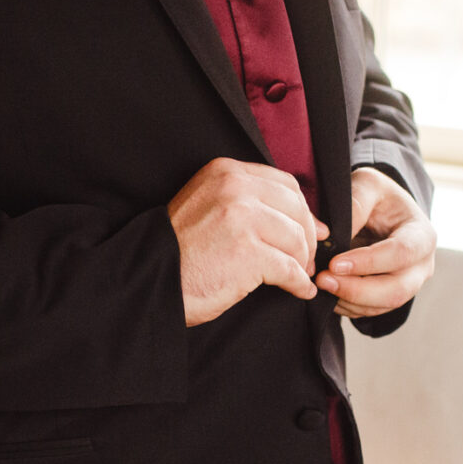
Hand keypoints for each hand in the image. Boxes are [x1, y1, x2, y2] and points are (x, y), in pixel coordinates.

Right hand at [168, 158, 329, 326]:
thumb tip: (308, 219)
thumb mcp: (208, 206)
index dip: (303, 211)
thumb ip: (247, 201)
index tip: (312, 231)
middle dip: (308, 238)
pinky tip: (299, 291)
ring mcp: (241, 218)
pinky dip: (299, 284)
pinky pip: (290, 268)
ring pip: (297, 239)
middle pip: (296, 210)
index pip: (284, 184)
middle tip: (307, 260)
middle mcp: (234, 188)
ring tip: (300, 277)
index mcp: (225, 172)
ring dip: (303, 263)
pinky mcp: (248, 252)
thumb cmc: (180, 251)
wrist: (149, 279)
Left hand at [315, 167, 435, 318]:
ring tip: (319, 284)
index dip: (369, 262)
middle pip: (397, 290)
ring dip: (347, 300)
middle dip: (357, 290)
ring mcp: (407, 285)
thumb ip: (356, 203)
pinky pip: (368, 311)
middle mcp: (421, 266)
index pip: (401, 253)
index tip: (335, 263)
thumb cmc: (377, 197)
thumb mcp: (369, 184)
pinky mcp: (388, 298)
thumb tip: (335, 234)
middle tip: (323, 280)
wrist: (382, 212)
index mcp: (422, 235)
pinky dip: (345, 306)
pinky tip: (327, 291)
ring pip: (381, 306)